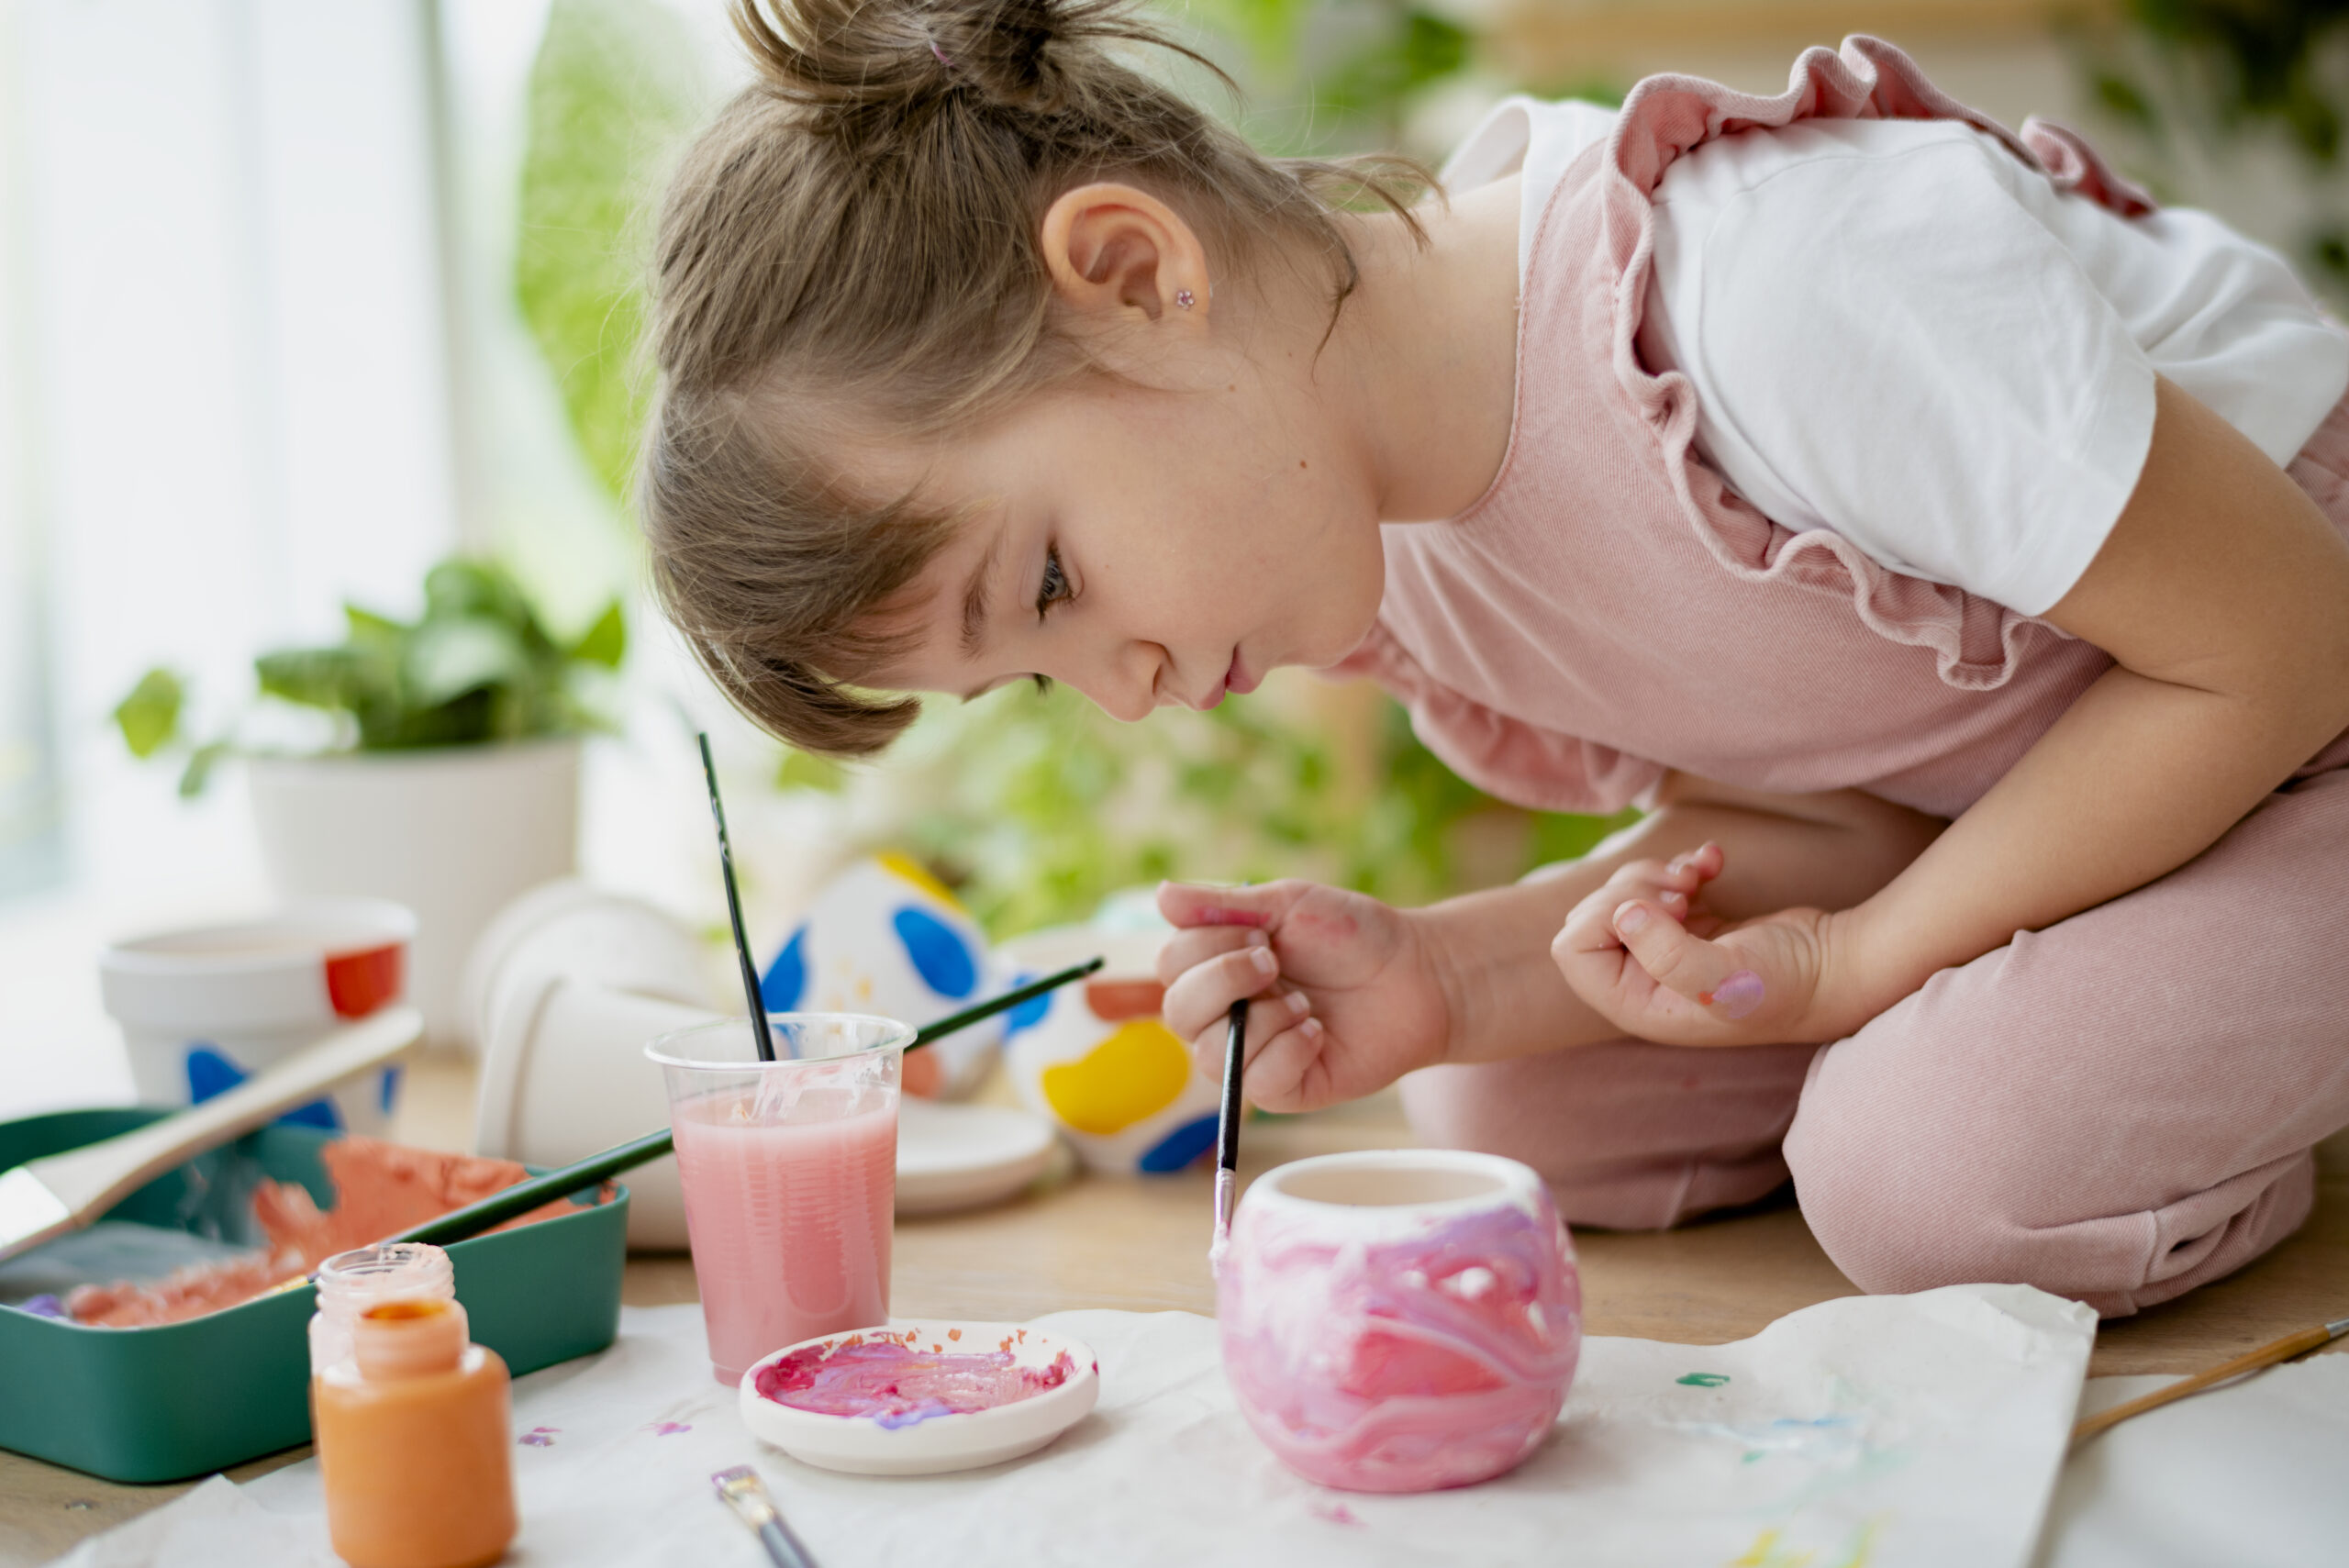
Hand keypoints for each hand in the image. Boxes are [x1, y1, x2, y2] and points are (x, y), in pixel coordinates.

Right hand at [1155, 880, 1450, 1111]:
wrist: (1417, 974)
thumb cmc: (1352, 935)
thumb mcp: (1287, 904)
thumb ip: (1222, 905)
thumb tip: (1160, 895)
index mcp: (1217, 967)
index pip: (1169, 965)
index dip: (1207, 947)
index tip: (1262, 931)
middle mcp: (1224, 1015)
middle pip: (1176, 1012)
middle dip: (1225, 981)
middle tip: (1274, 960)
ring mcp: (1251, 1056)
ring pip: (1210, 1055)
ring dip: (1261, 1018)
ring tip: (1305, 1001)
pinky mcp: (1285, 1090)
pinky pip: (1257, 1084)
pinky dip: (1287, 1051)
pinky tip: (1317, 1030)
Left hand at [1550, 844, 1857, 1046]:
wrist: (1838, 969)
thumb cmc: (1784, 984)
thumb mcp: (1725, 978)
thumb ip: (1666, 954)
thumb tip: (1621, 915)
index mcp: (1636, 1003)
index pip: (1572, 949)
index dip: (1605, 914)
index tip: (1664, 908)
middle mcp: (1643, 981)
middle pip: (1593, 915)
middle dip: (1632, 889)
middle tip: (1683, 892)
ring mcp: (1666, 951)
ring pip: (1624, 895)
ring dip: (1657, 873)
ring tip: (1697, 879)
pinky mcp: (1693, 925)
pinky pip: (1662, 883)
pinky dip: (1684, 864)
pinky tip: (1716, 863)